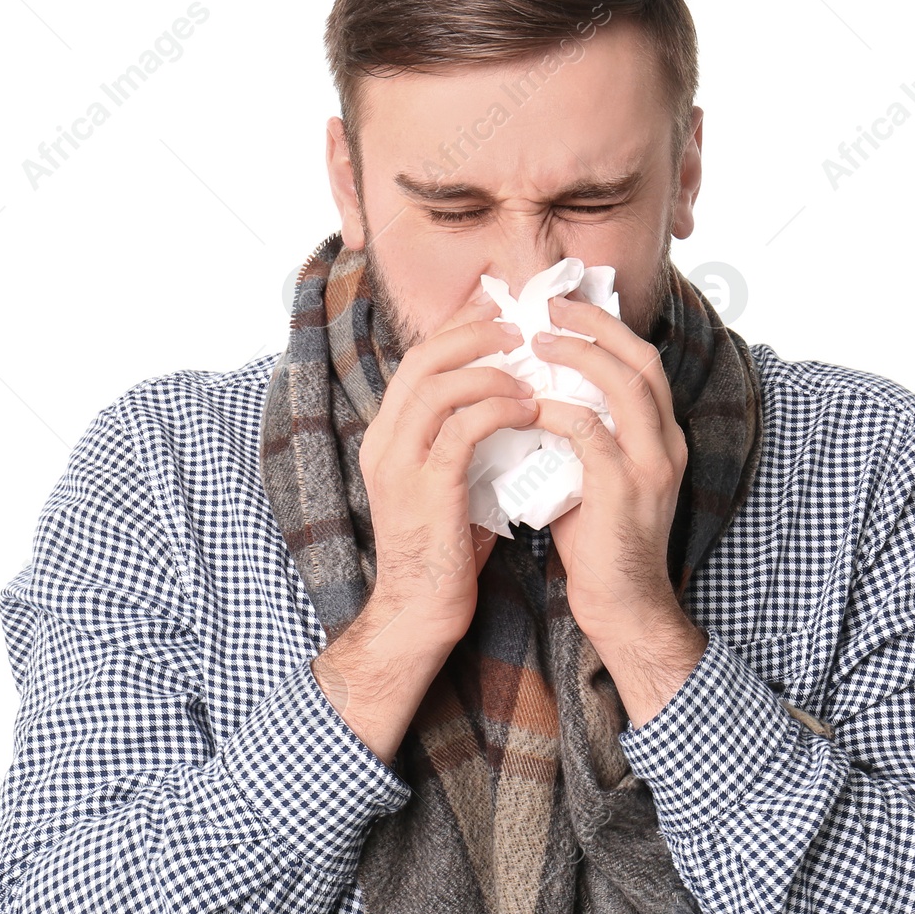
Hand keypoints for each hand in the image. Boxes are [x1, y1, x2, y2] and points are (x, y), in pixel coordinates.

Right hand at [357, 289, 535, 656]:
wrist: (419, 611)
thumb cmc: (444, 552)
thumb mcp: (450, 482)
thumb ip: (465, 442)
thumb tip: (510, 401)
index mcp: (388, 435)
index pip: (418, 359)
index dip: (456, 324)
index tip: (495, 302)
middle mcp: (385, 441)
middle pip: (423, 359)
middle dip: (472, 330)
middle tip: (517, 323)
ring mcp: (400, 463)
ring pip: (438, 385)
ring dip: (489, 368)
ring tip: (529, 370)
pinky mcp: (426, 488)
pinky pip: (462, 429)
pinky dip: (498, 409)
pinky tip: (530, 410)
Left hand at [525, 292, 689, 650]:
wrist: (622, 604)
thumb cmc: (599, 544)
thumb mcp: (592, 476)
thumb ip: (577, 437)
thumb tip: (534, 397)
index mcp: (662, 436)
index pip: (643, 362)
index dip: (607, 328)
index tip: (565, 307)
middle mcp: (667, 443)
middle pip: (641, 360)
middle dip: (596, 325)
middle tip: (550, 307)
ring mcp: (651, 465)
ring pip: (625, 385)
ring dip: (578, 355)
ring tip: (536, 341)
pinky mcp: (627, 489)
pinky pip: (591, 433)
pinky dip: (558, 412)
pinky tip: (529, 405)